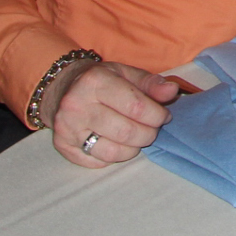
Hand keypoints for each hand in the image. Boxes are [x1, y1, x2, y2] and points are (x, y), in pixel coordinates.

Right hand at [47, 61, 178, 167]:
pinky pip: (97, 162)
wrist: (62, 89)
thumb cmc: (102, 81)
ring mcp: (67, 128)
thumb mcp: (126, 73)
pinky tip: (117, 143)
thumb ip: (151, 83)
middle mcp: (76, 106)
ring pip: (112, 152)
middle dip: (148, 134)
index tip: (164, 116)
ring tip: (137, 138)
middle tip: (152, 129)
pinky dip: (114, 157)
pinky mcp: (62, 146)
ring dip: (133, 149)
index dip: (157, 115)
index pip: (136, 107)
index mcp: (95, 82)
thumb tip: (172, 91)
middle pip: (126, 132)